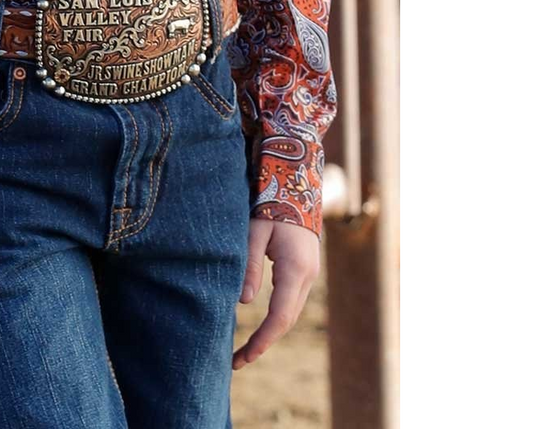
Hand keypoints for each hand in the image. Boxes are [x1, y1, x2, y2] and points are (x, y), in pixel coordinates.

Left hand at [232, 218, 319, 369]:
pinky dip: (276, 318)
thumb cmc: (269, 204)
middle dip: (263, 343)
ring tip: (245, 349)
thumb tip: (243, 303)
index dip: (262, 340)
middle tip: (236, 361)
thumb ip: (249, 265)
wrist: (295, 184)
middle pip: (287, 321)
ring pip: (290, 313)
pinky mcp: (304, 271)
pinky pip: (291, 302)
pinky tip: (260, 326)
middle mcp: (307, 277)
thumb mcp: (254, 231)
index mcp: (295, 269)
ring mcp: (309, 274)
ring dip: (270, 333)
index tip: (244, 357)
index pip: (279, 316)